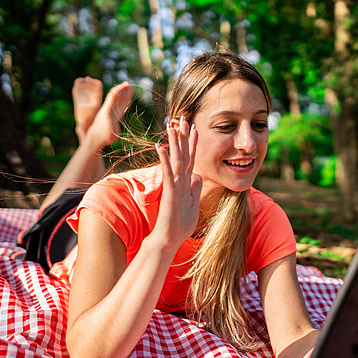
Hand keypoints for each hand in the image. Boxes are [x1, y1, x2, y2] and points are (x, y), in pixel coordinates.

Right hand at [153, 116, 201, 249]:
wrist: (168, 240)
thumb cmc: (179, 224)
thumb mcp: (192, 204)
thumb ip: (194, 189)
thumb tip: (197, 175)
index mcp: (185, 183)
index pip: (189, 159)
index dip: (192, 144)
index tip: (195, 128)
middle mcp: (178, 181)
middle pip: (182, 154)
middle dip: (183, 136)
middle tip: (183, 118)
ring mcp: (173, 186)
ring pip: (174, 160)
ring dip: (174, 143)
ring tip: (172, 126)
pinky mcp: (170, 193)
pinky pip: (168, 174)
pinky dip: (165, 160)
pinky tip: (160, 147)